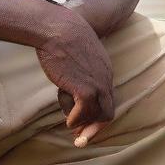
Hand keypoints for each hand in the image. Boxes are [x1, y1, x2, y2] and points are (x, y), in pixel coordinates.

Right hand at [36, 7, 114, 142]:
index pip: (106, 98)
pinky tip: (68, 120)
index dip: (95, 113)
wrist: (56, 27)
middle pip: (108, 112)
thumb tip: (68, 73)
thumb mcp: (76, 49)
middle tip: (80, 136)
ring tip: (69, 121)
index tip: (83, 122)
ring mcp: (97, 84)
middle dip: (95, 127)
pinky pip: (84, 113)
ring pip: (97, 115)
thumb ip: (78, 63)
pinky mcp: (84, 89)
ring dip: (82, 122)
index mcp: (104, 69)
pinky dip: (76, 120)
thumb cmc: (61, 33)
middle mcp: (105, 78)